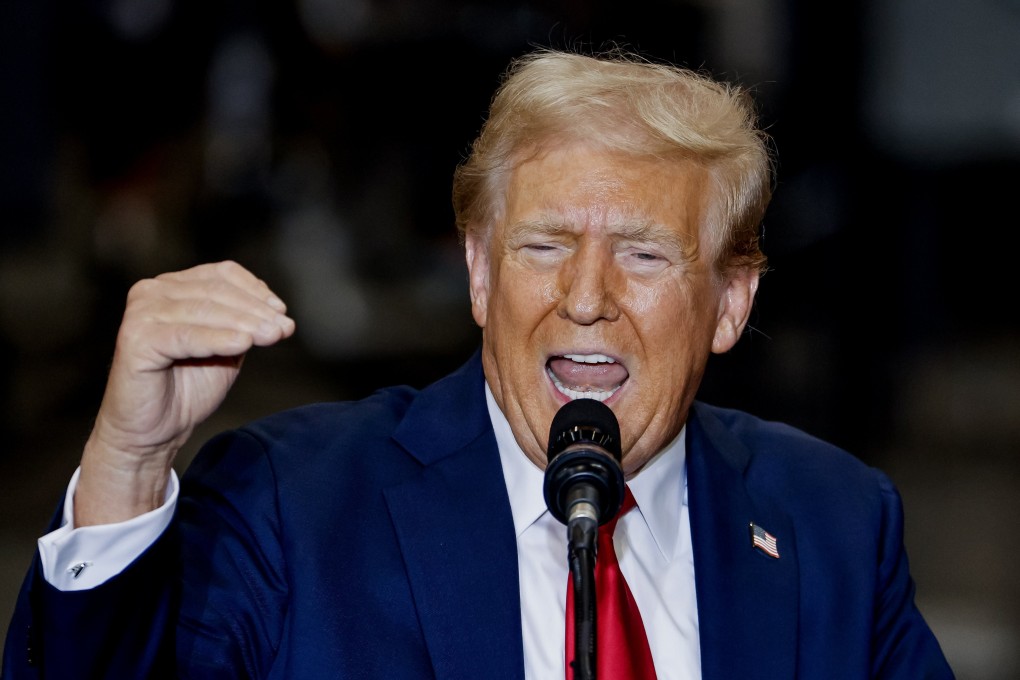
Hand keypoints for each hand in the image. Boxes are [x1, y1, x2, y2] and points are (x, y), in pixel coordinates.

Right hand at [75, 261, 295, 525]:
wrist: (155, 430)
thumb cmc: (188, 386)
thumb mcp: (227, 348)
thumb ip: (247, 326)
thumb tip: (280, 314)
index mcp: (173, 287)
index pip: (222, 275)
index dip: (256, 291)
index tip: (282, 312)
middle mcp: (152, 292)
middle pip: (216, 292)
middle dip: (256, 311)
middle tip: (284, 328)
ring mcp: (141, 313)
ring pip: (204, 311)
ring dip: (245, 323)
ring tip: (272, 335)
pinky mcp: (135, 339)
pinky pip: (186, 336)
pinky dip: (218, 339)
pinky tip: (244, 344)